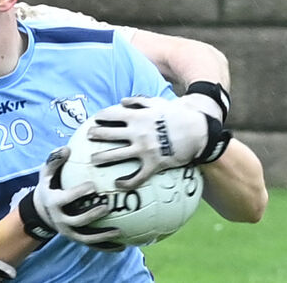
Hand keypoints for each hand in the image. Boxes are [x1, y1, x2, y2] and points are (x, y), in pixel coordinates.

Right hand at [19, 147, 124, 250]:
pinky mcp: (76, 239)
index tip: (92, 185)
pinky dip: (107, 247)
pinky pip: (93, 245)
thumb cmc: (50, 185)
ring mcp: (68, 232)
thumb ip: (55, 160)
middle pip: (77, 221)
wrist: (42, 210)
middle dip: (91, 215)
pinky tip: (123, 246)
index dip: (77, 193)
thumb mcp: (47, 172)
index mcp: (54, 203)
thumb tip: (67, 149)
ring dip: (102, 236)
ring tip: (119, 231)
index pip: (65, 199)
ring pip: (86, 238)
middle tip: (107, 206)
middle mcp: (60, 220)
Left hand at [88, 96, 209, 188]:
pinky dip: (126, 182)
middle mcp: (137, 132)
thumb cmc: (178, 114)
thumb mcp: (158, 102)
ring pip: (116, 155)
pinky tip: (118, 184)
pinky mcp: (154, 164)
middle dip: (95, 134)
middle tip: (88, 136)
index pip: (112, 115)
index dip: (101, 117)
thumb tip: (123, 101)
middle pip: (108, 134)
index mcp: (137, 116)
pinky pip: (137, 176)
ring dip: (102, 158)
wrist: (198, 130)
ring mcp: (144, 149)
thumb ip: (139, 102)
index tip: (95, 119)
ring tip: (93, 160)